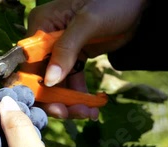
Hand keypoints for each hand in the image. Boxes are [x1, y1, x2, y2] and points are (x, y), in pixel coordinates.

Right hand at [23, 0, 147, 118]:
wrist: (139, 1)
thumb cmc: (113, 3)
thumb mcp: (88, 23)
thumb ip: (67, 50)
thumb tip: (48, 81)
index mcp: (41, 26)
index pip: (28, 61)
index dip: (34, 85)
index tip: (48, 104)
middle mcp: (46, 40)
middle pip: (40, 76)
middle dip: (54, 97)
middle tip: (69, 114)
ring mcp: (60, 50)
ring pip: (56, 83)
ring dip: (69, 100)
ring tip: (87, 112)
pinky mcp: (74, 58)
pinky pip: (70, 81)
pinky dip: (79, 95)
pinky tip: (91, 107)